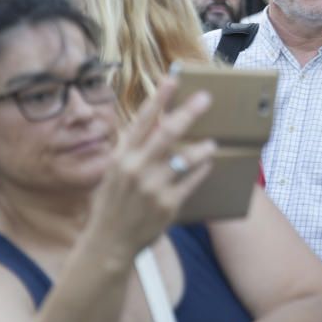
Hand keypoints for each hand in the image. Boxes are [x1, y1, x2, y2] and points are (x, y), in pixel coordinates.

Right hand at [89, 77, 216, 257]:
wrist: (109, 242)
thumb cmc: (112, 203)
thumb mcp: (113, 172)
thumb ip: (131, 148)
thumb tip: (152, 122)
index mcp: (121, 156)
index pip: (142, 120)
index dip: (158, 98)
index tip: (172, 79)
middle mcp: (136, 168)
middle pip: (167, 133)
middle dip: (188, 112)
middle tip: (205, 98)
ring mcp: (152, 187)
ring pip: (186, 158)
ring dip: (202, 148)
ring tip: (211, 143)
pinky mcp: (168, 205)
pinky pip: (192, 180)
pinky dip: (201, 170)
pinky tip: (207, 164)